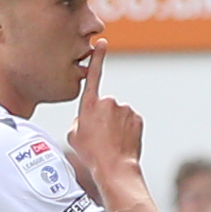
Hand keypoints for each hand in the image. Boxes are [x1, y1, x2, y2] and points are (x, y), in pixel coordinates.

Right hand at [73, 40, 143, 185]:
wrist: (114, 167)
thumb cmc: (92, 154)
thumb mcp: (74, 136)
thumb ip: (79, 120)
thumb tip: (86, 118)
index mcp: (89, 104)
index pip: (93, 74)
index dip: (98, 58)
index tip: (102, 43)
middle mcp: (108, 102)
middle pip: (105, 105)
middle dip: (104, 118)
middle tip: (100, 137)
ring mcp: (124, 109)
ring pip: (118, 114)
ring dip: (115, 125)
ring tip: (110, 142)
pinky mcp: (136, 117)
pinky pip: (129, 121)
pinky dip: (126, 129)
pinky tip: (121, 141)